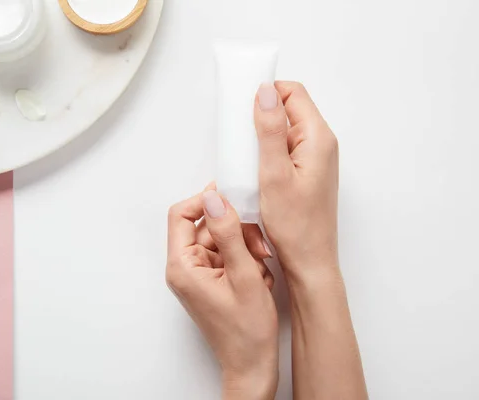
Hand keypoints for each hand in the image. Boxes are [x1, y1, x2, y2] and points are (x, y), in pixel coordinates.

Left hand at [166, 187, 277, 399]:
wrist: (252, 365)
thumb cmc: (247, 331)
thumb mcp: (244, 275)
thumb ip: (228, 233)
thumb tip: (215, 198)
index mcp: (182, 266)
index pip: (180, 214)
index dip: (205, 201)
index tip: (232, 198)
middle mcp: (185, 268)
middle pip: (205, 226)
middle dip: (235, 230)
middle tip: (258, 245)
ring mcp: (198, 274)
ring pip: (220, 239)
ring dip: (245, 247)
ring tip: (261, 269)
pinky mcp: (211, 280)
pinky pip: (227, 255)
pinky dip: (245, 260)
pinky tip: (258, 279)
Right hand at [255, 81, 339, 280]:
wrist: (309, 261)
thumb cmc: (294, 224)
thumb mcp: (274, 174)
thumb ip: (270, 130)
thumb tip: (265, 90)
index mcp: (318, 138)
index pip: (293, 93)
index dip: (267, 92)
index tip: (241, 104)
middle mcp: (321, 144)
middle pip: (288, 110)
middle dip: (260, 116)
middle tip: (237, 135)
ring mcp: (315, 159)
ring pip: (283, 132)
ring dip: (261, 138)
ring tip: (243, 158)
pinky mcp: (307, 173)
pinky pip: (284, 152)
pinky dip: (266, 155)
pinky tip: (253, 172)